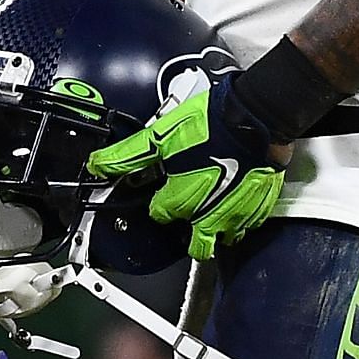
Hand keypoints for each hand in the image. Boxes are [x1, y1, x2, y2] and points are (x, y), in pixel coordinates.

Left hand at [86, 73, 284, 259]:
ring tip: (214, 199)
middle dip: (189, 223)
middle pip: (193, 240)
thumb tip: (98, 165)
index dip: (161, 201)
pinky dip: (240, 215)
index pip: (160, 215)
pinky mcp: (260, 208)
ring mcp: (237, 216)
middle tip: (191, 199)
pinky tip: (237, 193)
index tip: (166, 186)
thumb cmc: (209, 125)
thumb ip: (128, 156)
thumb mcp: (160, 136)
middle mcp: (208, 218)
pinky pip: (247, 225)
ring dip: (216, 224)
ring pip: (222, 238)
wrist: (255, 118)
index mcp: (180, 202)